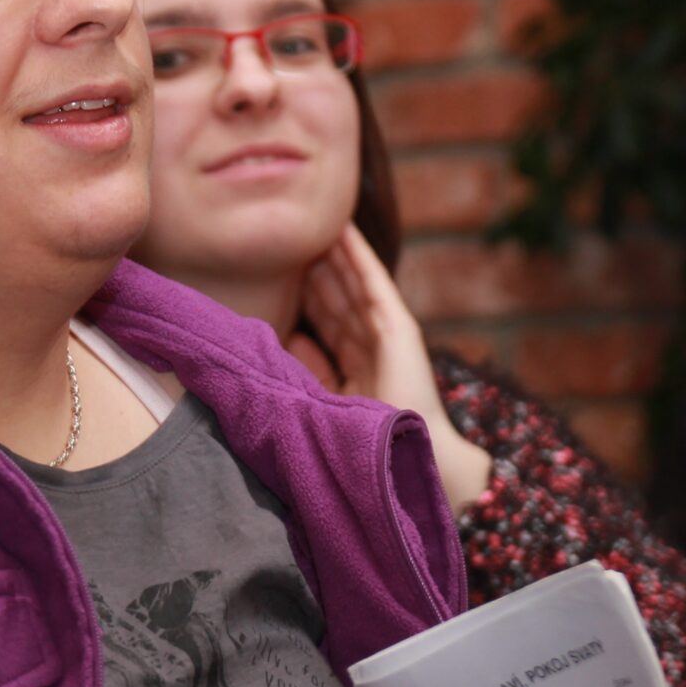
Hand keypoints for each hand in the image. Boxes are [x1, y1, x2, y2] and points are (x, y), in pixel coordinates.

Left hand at [296, 226, 492, 514]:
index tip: (286, 276)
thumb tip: (288, 335)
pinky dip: (358, 255)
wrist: (399, 461)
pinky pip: (373, 282)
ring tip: (318, 225)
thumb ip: (309, 367)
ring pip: (355, 285)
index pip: (331, 327)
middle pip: (341, 302)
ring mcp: (389, 336)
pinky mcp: (398, 327)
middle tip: (296, 240)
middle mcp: (375, 351)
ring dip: (337, 255)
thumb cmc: (361, 441)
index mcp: (359, 372)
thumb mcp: (323, 399)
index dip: (311, 301)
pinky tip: (343, 231)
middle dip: (320, 272)